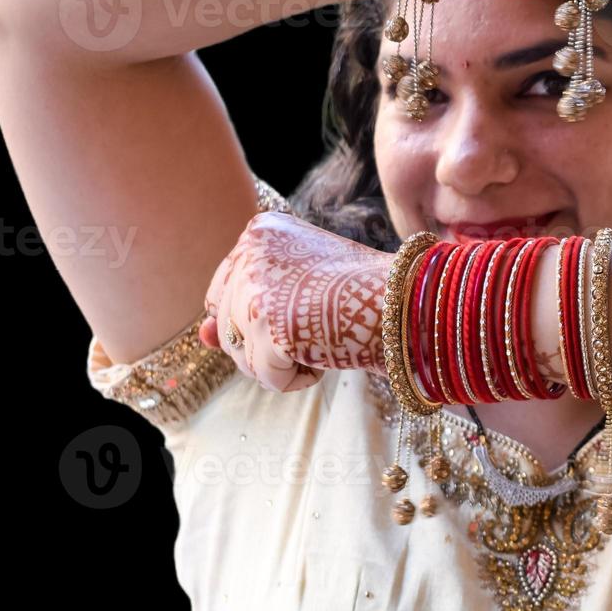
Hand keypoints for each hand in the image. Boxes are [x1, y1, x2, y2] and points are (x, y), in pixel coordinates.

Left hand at [199, 211, 394, 392]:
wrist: (409, 300)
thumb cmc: (367, 292)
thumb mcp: (301, 284)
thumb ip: (247, 302)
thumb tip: (202, 337)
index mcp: (260, 231)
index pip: (227, 290)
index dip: (262, 314)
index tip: (307, 305)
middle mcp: (249, 253)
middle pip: (227, 325)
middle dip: (266, 339)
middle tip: (317, 322)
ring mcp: (255, 290)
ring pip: (242, 355)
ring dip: (282, 360)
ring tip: (323, 336)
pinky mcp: (267, 328)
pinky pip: (267, 378)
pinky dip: (297, 378)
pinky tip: (326, 354)